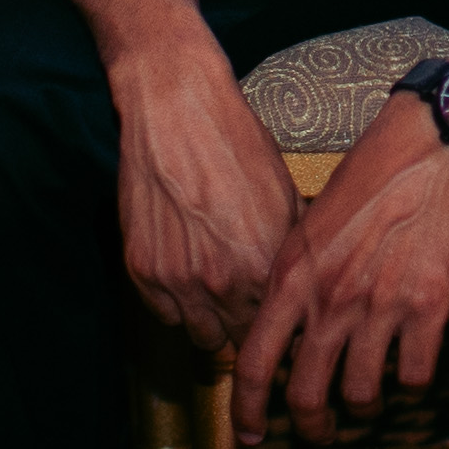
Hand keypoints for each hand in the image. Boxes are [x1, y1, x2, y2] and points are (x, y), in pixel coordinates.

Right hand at [110, 30, 296, 358]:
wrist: (176, 107)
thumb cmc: (236, 143)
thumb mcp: (285, 197)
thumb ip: (292, 252)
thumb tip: (307, 283)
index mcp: (263, 267)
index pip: (280, 329)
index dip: (285, 325)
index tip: (284, 319)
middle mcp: (219, 282)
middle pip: (241, 341)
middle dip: (250, 328)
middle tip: (253, 309)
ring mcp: (175, 279)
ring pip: (201, 337)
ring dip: (214, 323)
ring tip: (221, 296)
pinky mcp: (141, 269)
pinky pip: (163, 314)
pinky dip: (177, 304)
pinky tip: (190, 277)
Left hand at [236, 101, 448, 443]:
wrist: (431, 146)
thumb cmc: (370, 176)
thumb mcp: (310, 224)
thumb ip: (295, 278)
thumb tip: (285, 325)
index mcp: (292, 276)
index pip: (256, 363)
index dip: (248, 411)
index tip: (249, 436)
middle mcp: (330, 298)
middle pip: (306, 395)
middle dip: (310, 426)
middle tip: (318, 432)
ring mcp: (380, 305)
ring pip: (362, 394)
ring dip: (364, 409)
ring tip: (368, 402)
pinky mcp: (429, 306)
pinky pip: (416, 375)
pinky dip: (413, 385)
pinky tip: (412, 372)